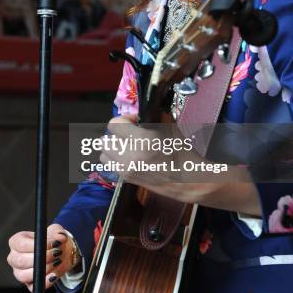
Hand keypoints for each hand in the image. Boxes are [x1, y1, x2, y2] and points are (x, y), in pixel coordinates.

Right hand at [7, 223, 80, 291]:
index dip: (38, 245)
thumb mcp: (57, 232)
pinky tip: (54, 275)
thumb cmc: (54, 240)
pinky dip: (45, 282)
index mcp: (17, 241)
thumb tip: (60, 238)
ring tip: (57, 262)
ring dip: (43, 269)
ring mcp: (19, 273)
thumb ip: (58, 233)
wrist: (61, 253)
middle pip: (21, 261)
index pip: (21, 244)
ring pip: (24, 276)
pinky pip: (33, 287)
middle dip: (42, 258)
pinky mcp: (29, 285)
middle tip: (57, 253)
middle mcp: (14, 258)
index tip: (54, 244)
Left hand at [103, 115, 261, 215]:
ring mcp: (127, 170)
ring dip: (113, 147)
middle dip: (116, 134)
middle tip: (130, 133)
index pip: (114, 124)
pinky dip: (115, 160)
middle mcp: (130, 156)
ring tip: (127, 146)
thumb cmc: (182, 153)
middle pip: (105, 140)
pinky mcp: (127, 179)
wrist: (188, 180)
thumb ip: (153, 118)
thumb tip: (142, 112)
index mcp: (142, 141)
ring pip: (104, 154)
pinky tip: (129, 157)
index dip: (125, 119)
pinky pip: (110, 166)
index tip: (135, 121)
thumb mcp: (170, 129)